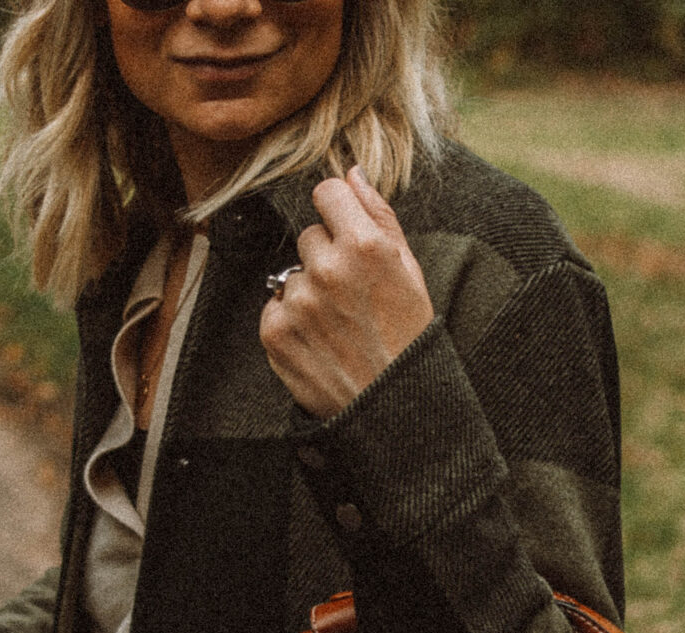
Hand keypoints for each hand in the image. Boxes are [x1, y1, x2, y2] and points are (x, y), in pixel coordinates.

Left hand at [260, 165, 433, 420]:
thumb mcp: (409, 271)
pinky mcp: (275, 332)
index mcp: (365, 246)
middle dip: (325, 257)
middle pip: (308, 236)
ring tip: (336, 325)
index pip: (327, 192)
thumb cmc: (407, 338)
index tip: (345, 233)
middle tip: (350, 296)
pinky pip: (276, 305)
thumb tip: (350, 173)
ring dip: (308, 292)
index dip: (337, 213)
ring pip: (293, 273)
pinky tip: (319, 340)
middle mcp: (328, 269)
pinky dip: (291, 320)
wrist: (390, 407)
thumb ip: (378, 215)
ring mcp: (298, 302)